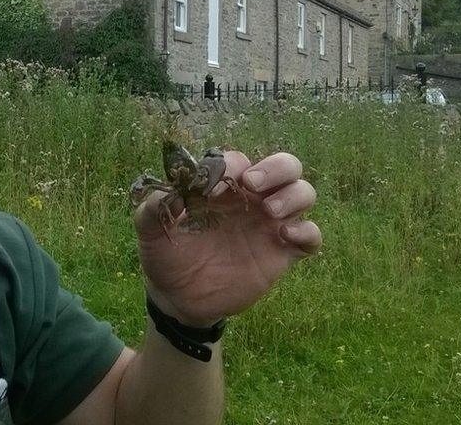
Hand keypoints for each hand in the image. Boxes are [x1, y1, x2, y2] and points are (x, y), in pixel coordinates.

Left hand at [133, 151, 320, 326]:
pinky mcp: (282, 253)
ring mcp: (269, 225)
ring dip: (293, 195)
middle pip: (285, 166)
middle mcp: (250, 200)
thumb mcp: (149, 230)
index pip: (238, 161)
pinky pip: (311, 236)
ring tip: (269, 210)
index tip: (217, 181)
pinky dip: (308, 232)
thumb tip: (171, 191)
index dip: (231, 165)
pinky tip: (286, 237)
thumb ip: (153, 207)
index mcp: (221, 188)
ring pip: (303, 193)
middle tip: (252, 184)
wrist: (179, 299)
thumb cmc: (166, 255)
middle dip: (276, 168)